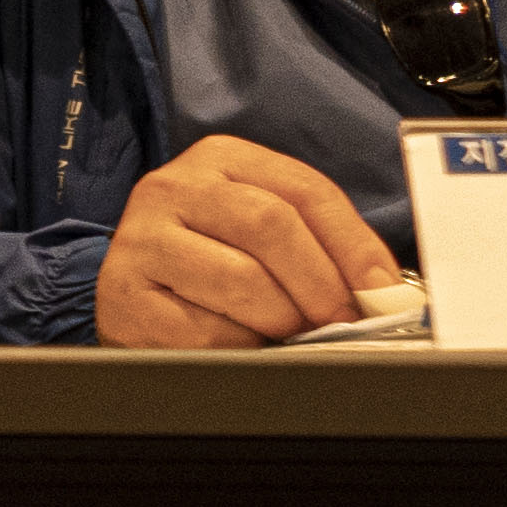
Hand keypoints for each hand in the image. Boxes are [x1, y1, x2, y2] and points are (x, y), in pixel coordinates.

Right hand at [94, 134, 397, 347]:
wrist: (142, 301)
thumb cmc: (221, 266)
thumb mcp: (269, 235)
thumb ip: (323, 246)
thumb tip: (385, 292)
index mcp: (219, 160)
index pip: (304, 190)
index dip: (353, 244)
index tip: (382, 291)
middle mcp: (171, 187)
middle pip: (269, 224)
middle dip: (320, 283)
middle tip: (340, 321)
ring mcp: (139, 239)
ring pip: (240, 279)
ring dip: (282, 319)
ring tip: (287, 332)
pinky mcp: (121, 295)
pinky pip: (204, 329)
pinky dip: (239, 346)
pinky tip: (238, 343)